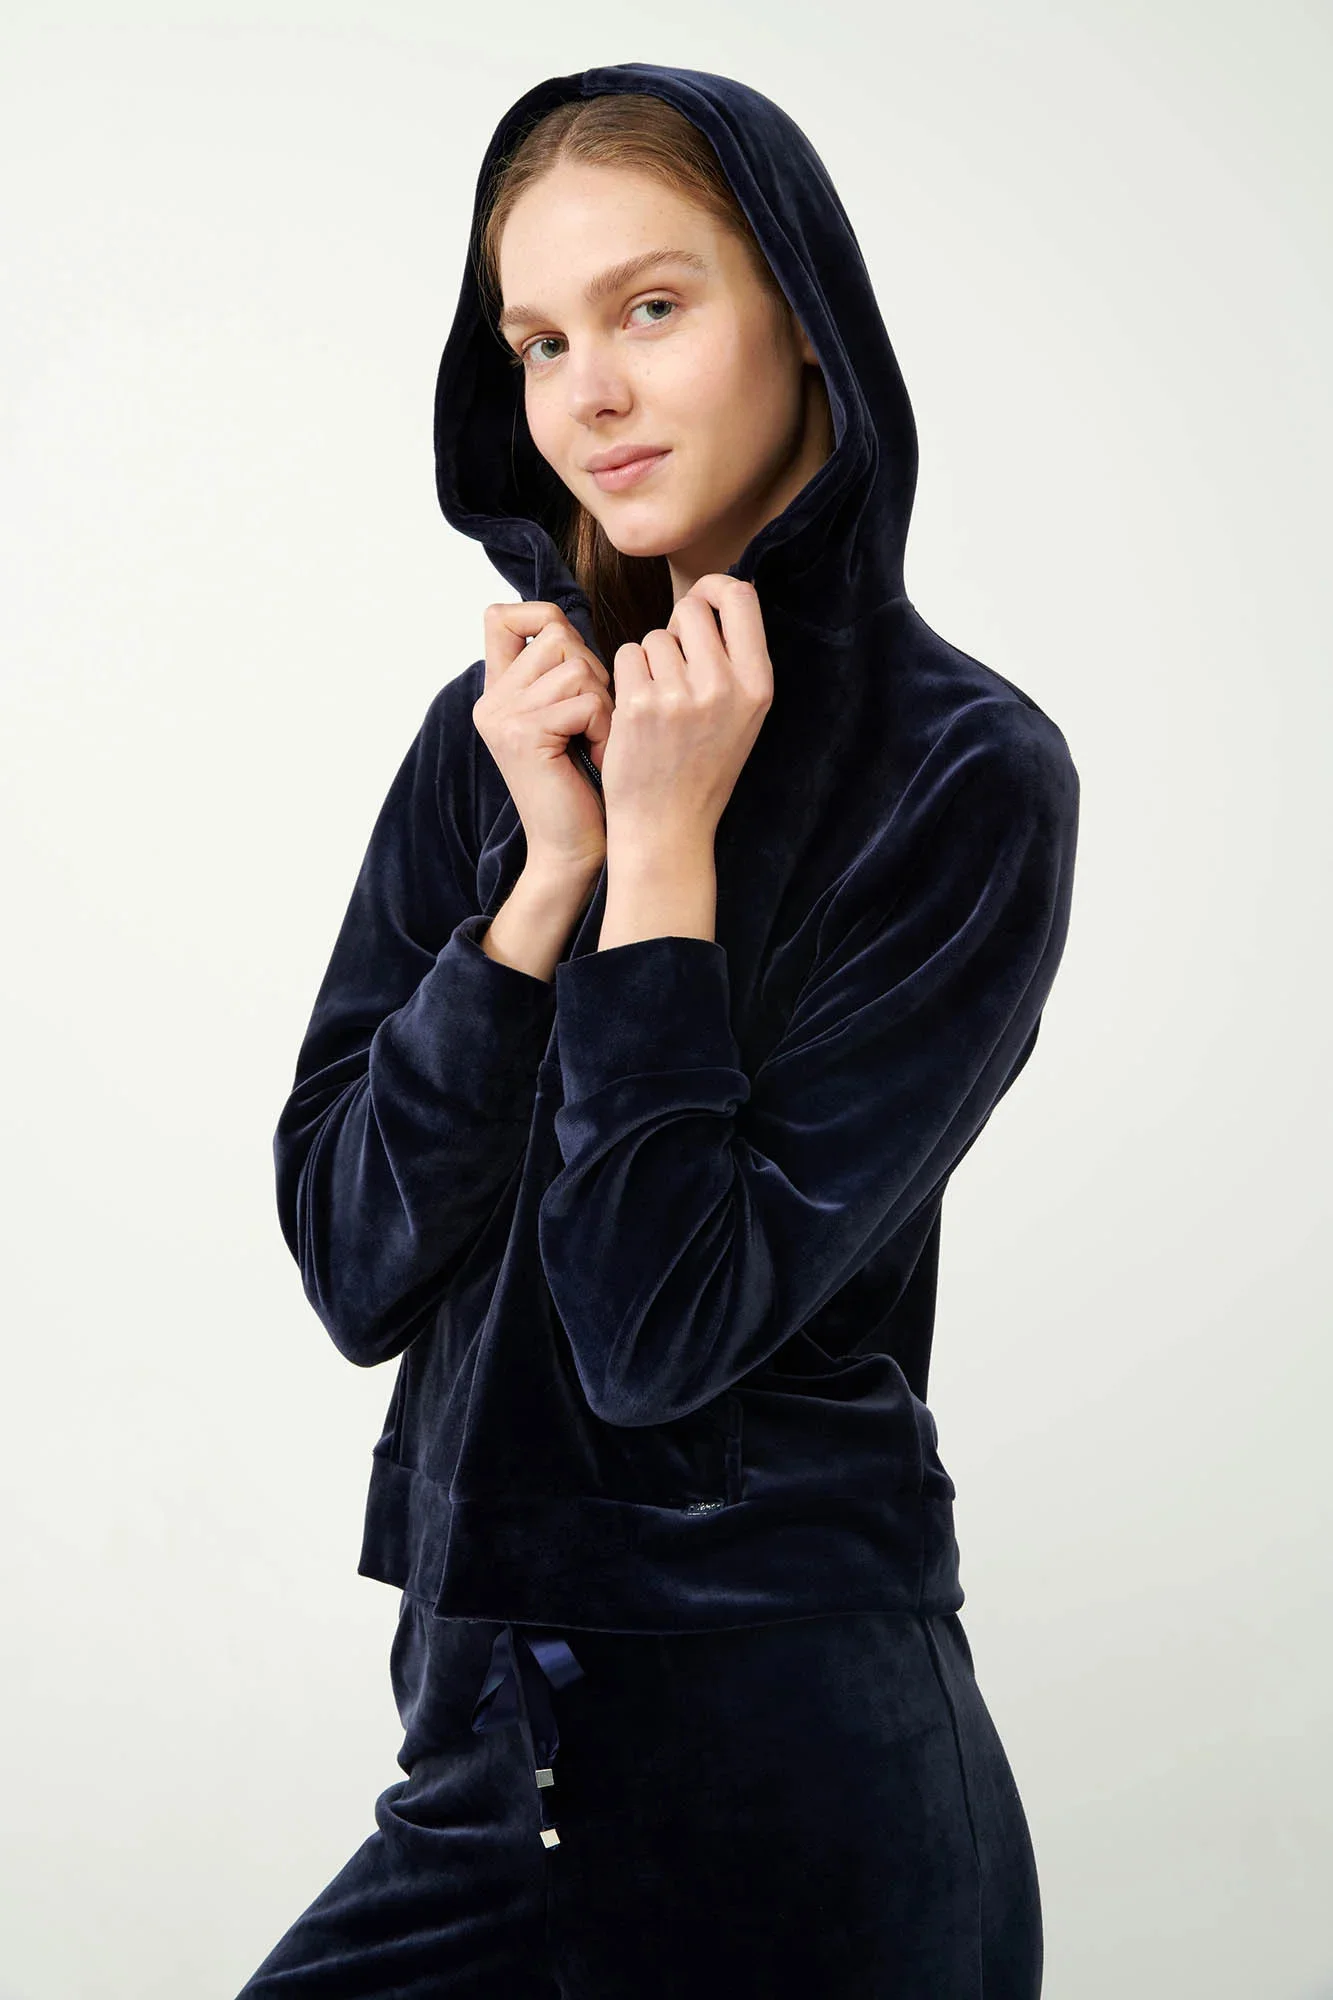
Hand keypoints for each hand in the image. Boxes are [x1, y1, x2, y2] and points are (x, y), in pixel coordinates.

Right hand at [471, 600, 613, 875]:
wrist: (572, 849)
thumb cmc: (585, 783)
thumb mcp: (568, 717)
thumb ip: (560, 672)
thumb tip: (571, 626)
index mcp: (497, 691)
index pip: (502, 616)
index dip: (542, 618)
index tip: (572, 659)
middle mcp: (491, 699)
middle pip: (557, 637)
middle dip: (593, 674)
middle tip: (591, 723)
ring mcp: (502, 715)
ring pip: (576, 668)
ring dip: (603, 705)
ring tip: (594, 742)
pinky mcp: (523, 734)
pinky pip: (585, 702)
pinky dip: (604, 729)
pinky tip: (598, 757)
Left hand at [600, 575, 773, 844]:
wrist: (668, 828)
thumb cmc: (703, 769)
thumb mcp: (742, 715)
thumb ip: (736, 659)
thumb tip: (717, 591)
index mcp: (757, 685)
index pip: (741, 597)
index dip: (717, 587)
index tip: (706, 599)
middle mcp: (724, 686)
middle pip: (691, 609)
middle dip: (678, 629)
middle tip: (676, 672)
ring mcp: (680, 696)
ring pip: (654, 636)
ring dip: (650, 662)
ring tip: (659, 707)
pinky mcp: (639, 705)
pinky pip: (627, 656)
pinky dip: (626, 678)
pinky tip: (637, 714)